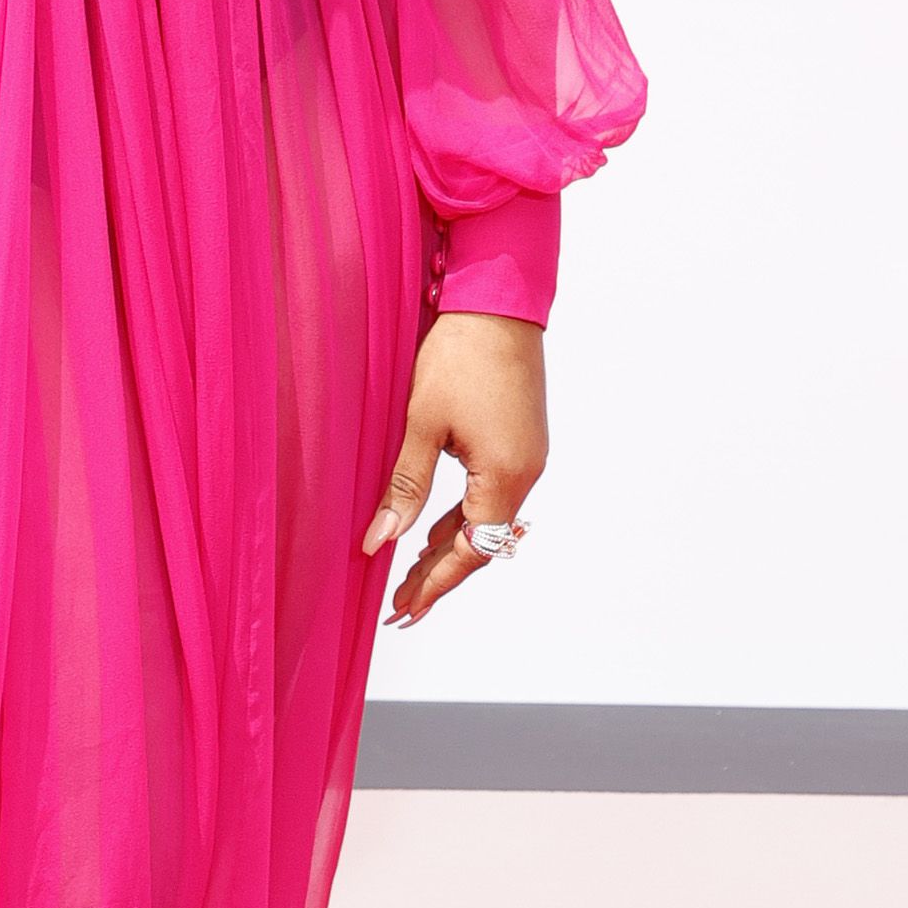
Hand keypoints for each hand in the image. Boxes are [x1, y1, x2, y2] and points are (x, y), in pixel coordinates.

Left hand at [360, 310, 547, 626]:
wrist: (498, 298)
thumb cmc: (460, 353)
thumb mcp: (422, 421)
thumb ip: (404, 486)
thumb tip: (379, 541)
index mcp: (506, 476)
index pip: (470, 551)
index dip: (436, 583)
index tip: (405, 609)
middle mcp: (526, 473)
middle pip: (481, 542)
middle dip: (440, 573)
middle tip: (401, 604)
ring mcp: (527, 455)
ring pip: (486, 518)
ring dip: (449, 545)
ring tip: (410, 573)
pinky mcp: (521, 438)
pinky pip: (491, 493)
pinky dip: (462, 514)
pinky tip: (434, 525)